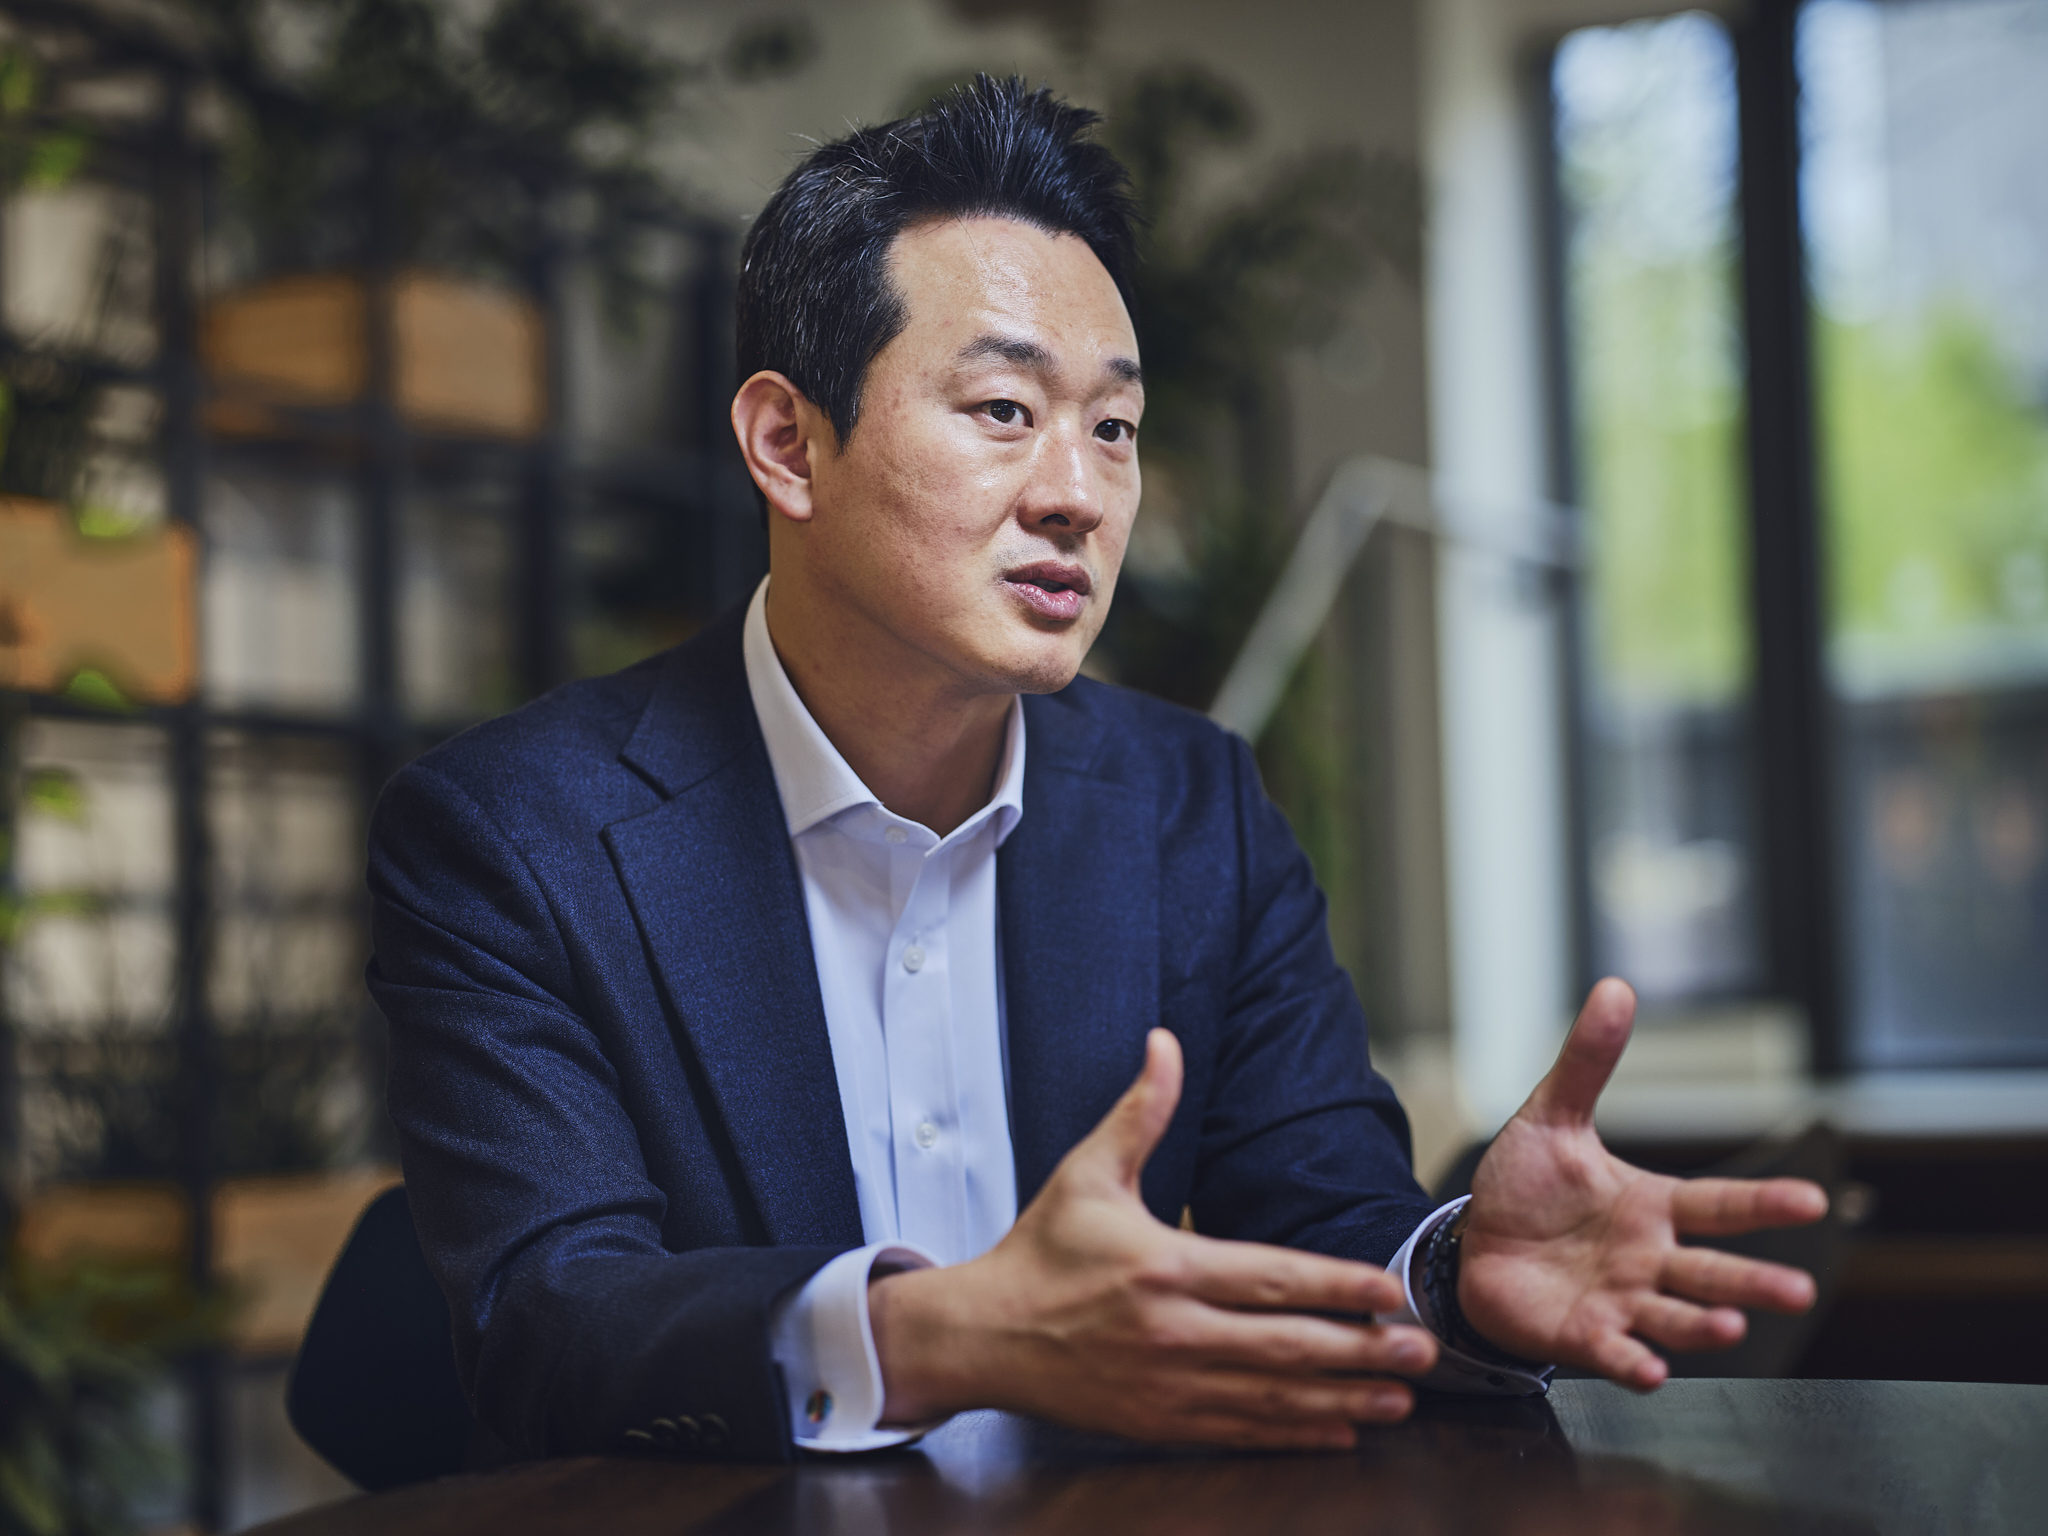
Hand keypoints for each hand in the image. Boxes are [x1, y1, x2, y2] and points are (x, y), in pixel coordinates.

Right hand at [868, 1028, 1440, 1448]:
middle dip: (1362, 1350)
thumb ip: (1141, 1110)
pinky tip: (1339, 1430)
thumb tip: (1166, 1039)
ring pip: (1272, 1397)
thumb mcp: (1088, 1171)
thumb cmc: (1040, 1250)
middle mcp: (1173, 1330)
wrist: (982, 1336)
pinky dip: (1294, 1434)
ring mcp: (1168, 1384)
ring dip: (1343, 1399)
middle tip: (1426, 1352)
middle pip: (1286, 1345)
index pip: (1270, 1278)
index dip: (1337, 1286)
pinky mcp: (1159, 1421)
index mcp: (1164, 1265)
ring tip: (1402, 1398)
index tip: (1391, 1290)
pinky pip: (1240, 1432)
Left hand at [1457, 978, 1828, 1388]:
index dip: (1763, 1204)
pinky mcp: (1583, 1336)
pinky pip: (1615, 1353)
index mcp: (1653, 1207)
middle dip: (1755, 1283)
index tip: (1813, 1201)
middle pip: (1713, 1273)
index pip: (1719, 1205)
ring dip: (1703, 1326)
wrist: (1474, 1246)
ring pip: (1674, 1319)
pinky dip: (1634, 1362)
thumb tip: (1614, 988)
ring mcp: (1620, 1301)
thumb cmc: (1526, 1188)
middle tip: (1799, 1290)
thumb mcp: (1552, 1117)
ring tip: (1728, 1326)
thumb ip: (1587, 1062)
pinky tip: (1650, 1370)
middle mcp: (1649, 1260)